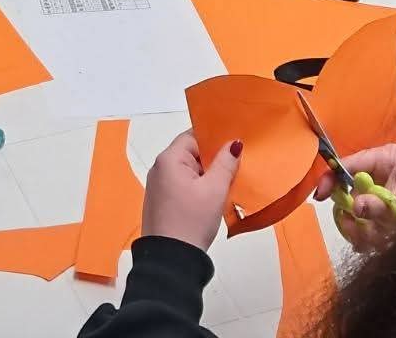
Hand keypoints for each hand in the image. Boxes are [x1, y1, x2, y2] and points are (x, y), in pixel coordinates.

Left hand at [140, 131, 241, 252]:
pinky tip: (213, 198)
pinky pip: (183, 185)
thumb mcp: (214, 190)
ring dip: (207, 175)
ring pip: (189, 171)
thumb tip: (233, 142)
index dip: (214, 139)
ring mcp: (159, 186)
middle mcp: (160, 168)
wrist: (171, 259)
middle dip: (213, 159)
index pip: (193, 137)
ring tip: (228, 183)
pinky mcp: (162, 202)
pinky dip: (198, 188)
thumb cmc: (192, 220)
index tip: (234, 146)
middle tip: (236, 166)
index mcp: (169, 159)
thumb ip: (225, 162)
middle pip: (191, 153)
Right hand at [313, 144, 395, 252]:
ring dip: (361, 230)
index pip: (348, 163)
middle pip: (349, 192)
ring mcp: (382, 195)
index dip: (331, 178)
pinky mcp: (385, 214)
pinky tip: (378, 244)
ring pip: (356, 213)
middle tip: (353, 228)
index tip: (319, 196)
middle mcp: (381, 175)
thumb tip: (356, 206)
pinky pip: (365, 226)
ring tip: (373, 240)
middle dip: (349, 213)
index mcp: (386, 159)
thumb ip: (380, 205)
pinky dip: (368, 239)